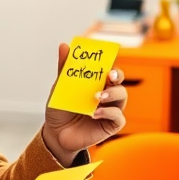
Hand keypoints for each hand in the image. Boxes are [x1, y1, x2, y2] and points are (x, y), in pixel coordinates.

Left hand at [43, 43, 127, 160]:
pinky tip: (95, 113)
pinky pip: (117, 117)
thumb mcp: (60, 89)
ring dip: (112, 94)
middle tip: (109, 76)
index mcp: (95, 83)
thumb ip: (64, 69)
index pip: (107, 69)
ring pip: (122, 96)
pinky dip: (108, 113)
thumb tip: (64, 46)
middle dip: (116, 75)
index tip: (105, 60)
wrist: (56, 134)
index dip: (109, 63)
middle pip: (118, 80)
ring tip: (98, 97)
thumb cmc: (60, 110)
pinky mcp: (111, 125)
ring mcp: (110, 109)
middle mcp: (106, 94)